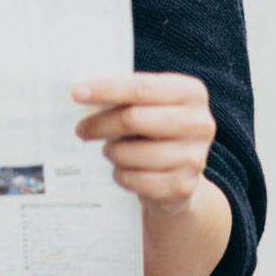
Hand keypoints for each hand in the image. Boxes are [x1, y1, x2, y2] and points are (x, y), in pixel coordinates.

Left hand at [73, 72, 215, 216]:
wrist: (180, 173)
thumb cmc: (155, 128)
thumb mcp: (149, 104)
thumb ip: (125, 94)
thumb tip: (81, 92)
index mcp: (192, 93)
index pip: (141, 88)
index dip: (106, 89)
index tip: (76, 93)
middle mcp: (200, 124)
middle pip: (132, 119)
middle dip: (99, 124)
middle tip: (80, 129)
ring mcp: (194, 158)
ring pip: (128, 153)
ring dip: (111, 152)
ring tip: (110, 150)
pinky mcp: (182, 187)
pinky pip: (133, 180)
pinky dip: (120, 175)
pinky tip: (124, 170)